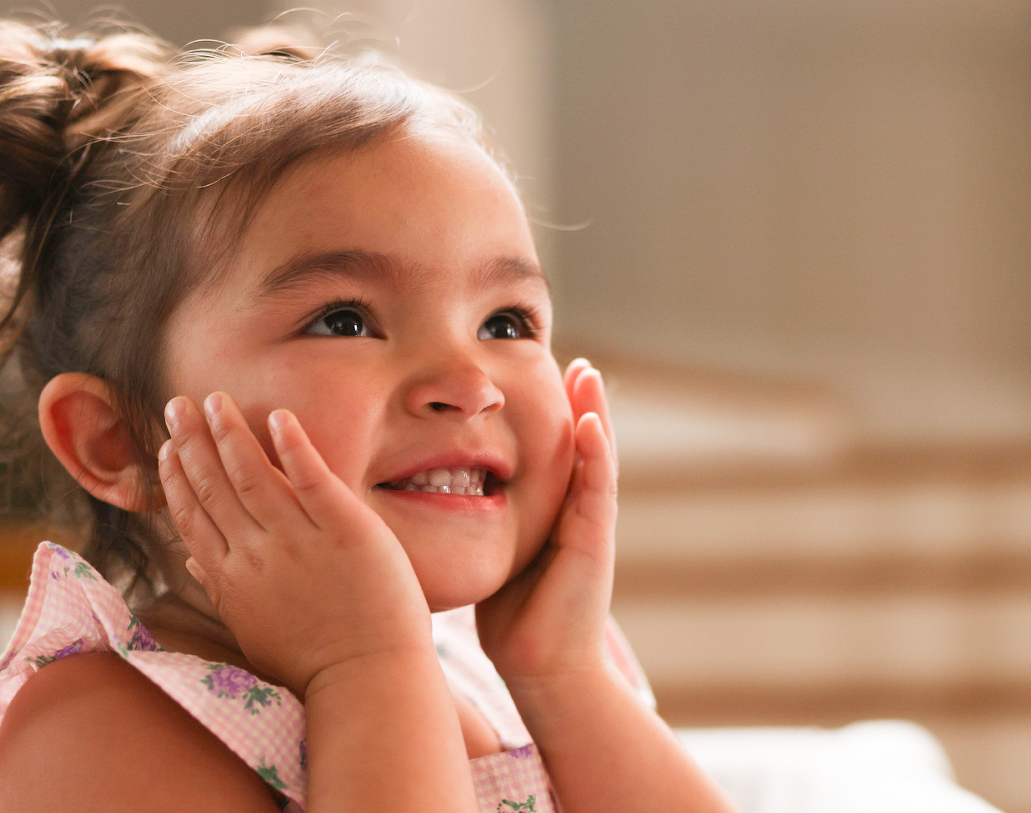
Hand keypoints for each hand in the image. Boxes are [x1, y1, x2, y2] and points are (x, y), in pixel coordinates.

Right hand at [158, 394, 432, 695]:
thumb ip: (223, 590)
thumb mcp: (254, 631)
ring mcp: (299, 540)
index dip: (177, 477)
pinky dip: (293, 445)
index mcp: (232, 580)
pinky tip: (278, 418)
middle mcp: (256, 555)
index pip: (193, 516)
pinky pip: (312, 477)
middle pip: (213, 486)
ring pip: (251, 474)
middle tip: (177, 403)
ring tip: (214, 399)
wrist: (368, 680)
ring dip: (228, 432)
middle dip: (192, 441)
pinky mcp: (345, 529)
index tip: (168, 446)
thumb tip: (192, 561)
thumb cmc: (315, 663)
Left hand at [475, 359, 617, 686]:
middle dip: (579, 404)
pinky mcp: (594, 543)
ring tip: (587, 373)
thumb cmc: (514, 623)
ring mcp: (590, 528)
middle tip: (575, 360)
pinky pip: (597, 490)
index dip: (551, 417)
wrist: (543, 670)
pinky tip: (589, 422)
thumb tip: (433, 503)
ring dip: (594, 414)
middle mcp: (576, 517)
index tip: (538, 376)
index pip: (555, 456)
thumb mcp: (492, 558)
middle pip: (580, 447)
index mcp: (555, 518)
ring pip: (595, 459)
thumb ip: (479, 529)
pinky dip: (595, 454)